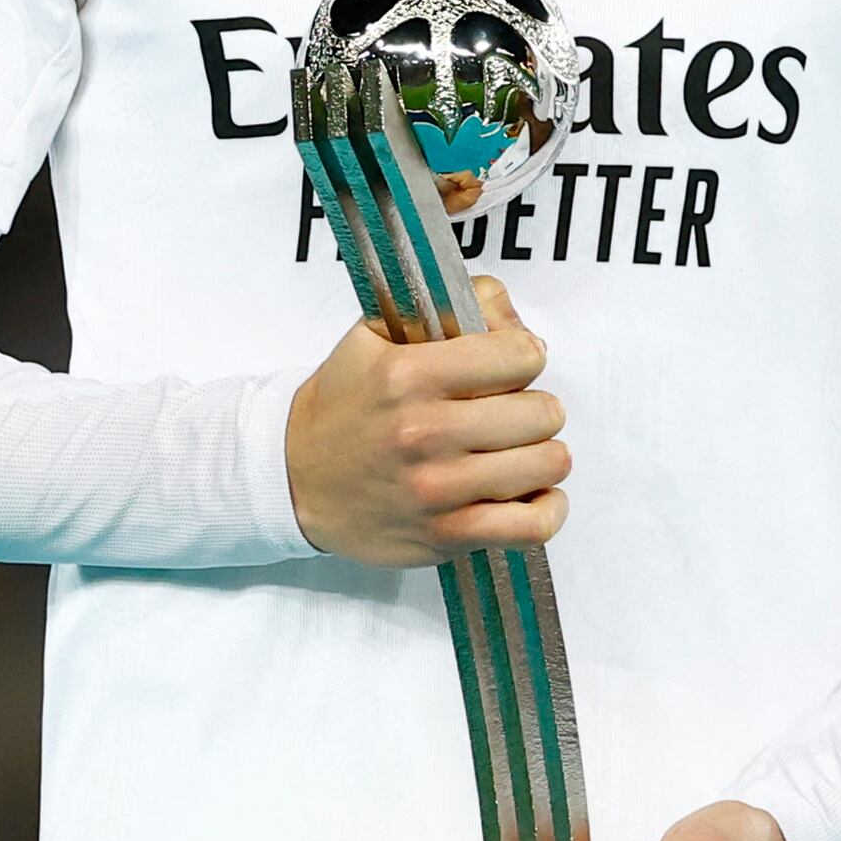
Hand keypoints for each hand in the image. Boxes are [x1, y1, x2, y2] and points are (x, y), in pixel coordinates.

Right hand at [289, 280, 569, 565]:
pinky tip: (528, 494)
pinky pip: (534, 525)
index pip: (522, 354)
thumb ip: (454, 307)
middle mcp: (424, 432)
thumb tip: (517, 321)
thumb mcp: (378, 334)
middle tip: (506, 414)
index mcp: (409, 374)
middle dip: (532, 407)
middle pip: (543, 411)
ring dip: (541, 456)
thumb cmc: (346, 403)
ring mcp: (437, 488)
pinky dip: (546, 509)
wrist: (291, 478)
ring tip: (515, 452)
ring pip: (549, 463)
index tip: (506, 368)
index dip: (523, 356)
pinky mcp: (446, 534)